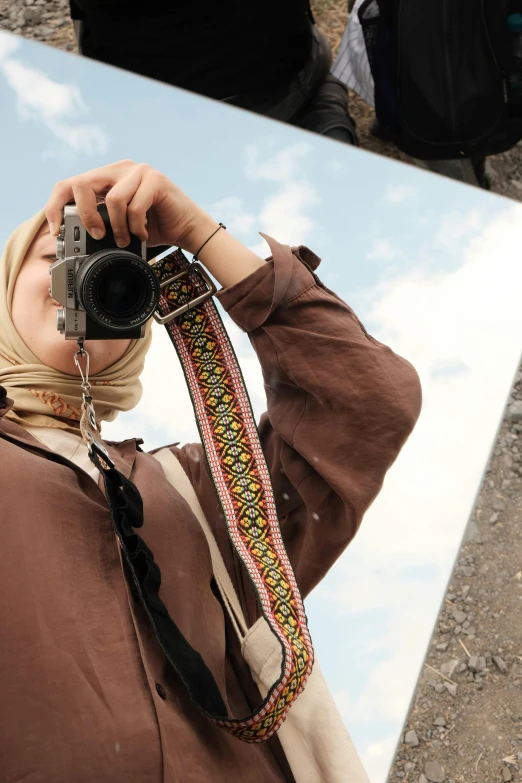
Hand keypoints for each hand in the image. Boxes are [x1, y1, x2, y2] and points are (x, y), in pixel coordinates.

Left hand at [44, 160, 215, 251]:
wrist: (187, 229)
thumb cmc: (154, 227)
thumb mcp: (118, 226)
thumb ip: (99, 222)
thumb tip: (71, 235)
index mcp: (107, 178)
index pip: (70, 184)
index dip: (56, 205)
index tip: (56, 229)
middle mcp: (120, 169)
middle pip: (83, 184)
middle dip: (86, 215)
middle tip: (97, 235)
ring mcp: (139, 171)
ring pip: (112, 198)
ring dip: (118, 227)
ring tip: (126, 239)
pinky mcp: (156, 179)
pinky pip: (134, 205)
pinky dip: (136, 226)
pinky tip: (143, 234)